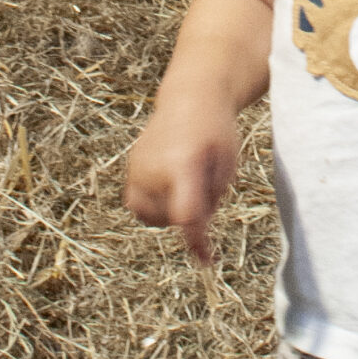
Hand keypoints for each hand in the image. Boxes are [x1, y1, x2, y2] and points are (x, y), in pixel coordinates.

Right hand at [122, 100, 239, 264]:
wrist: (190, 98)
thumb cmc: (216, 132)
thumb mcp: (227, 165)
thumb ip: (211, 199)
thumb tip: (192, 232)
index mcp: (182, 164)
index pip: (186, 215)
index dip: (196, 241)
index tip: (206, 260)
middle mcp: (152, 167)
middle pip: (172, 218)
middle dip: (191, 214)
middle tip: (205, 182)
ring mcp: (137, 168)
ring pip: (153, 217)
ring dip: (171, 212)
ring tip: (187, 181)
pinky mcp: (130, 170)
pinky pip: (139, 206)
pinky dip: (155, 205)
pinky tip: (170, 185)